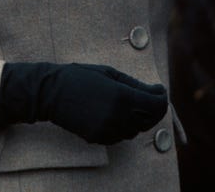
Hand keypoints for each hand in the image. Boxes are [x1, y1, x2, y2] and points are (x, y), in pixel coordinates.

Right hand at [0, 61, 167, 143]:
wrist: (52, 93)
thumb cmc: (81, 76)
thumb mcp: (110, 73)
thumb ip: (134, 85)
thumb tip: (154, 92)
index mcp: (121, 97)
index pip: (155, 106)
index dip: (162, 98)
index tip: (159, 89)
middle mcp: (117, 118)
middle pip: (149, 120)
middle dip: (154, 108)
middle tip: (151, 95)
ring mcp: (108, 131)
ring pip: (136, 130)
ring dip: (140, 118)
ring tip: (132, 102)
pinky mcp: (99, 139)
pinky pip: (121, 136)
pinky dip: (126, 125)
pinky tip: (118, 112)